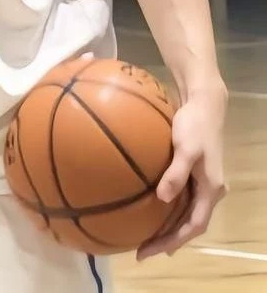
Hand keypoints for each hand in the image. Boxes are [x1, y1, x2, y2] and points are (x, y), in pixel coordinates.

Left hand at [137, 80, 227, 259]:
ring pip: (186, 214)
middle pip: (190, 224)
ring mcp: (202, 182)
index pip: (194, 226)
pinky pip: (182, 199)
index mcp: (211, 190)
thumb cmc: (195, 125)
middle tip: (142, 250)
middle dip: (168, 240)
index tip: (149, 251)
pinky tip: (151, 210)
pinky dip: (168, 210)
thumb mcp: (185, 148)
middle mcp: (210, 191)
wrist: (204, 104)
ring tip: (145, 237)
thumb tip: (162, 198)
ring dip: (168, 227)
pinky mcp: (194, 173)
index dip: (173, 241)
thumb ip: (176, 173)